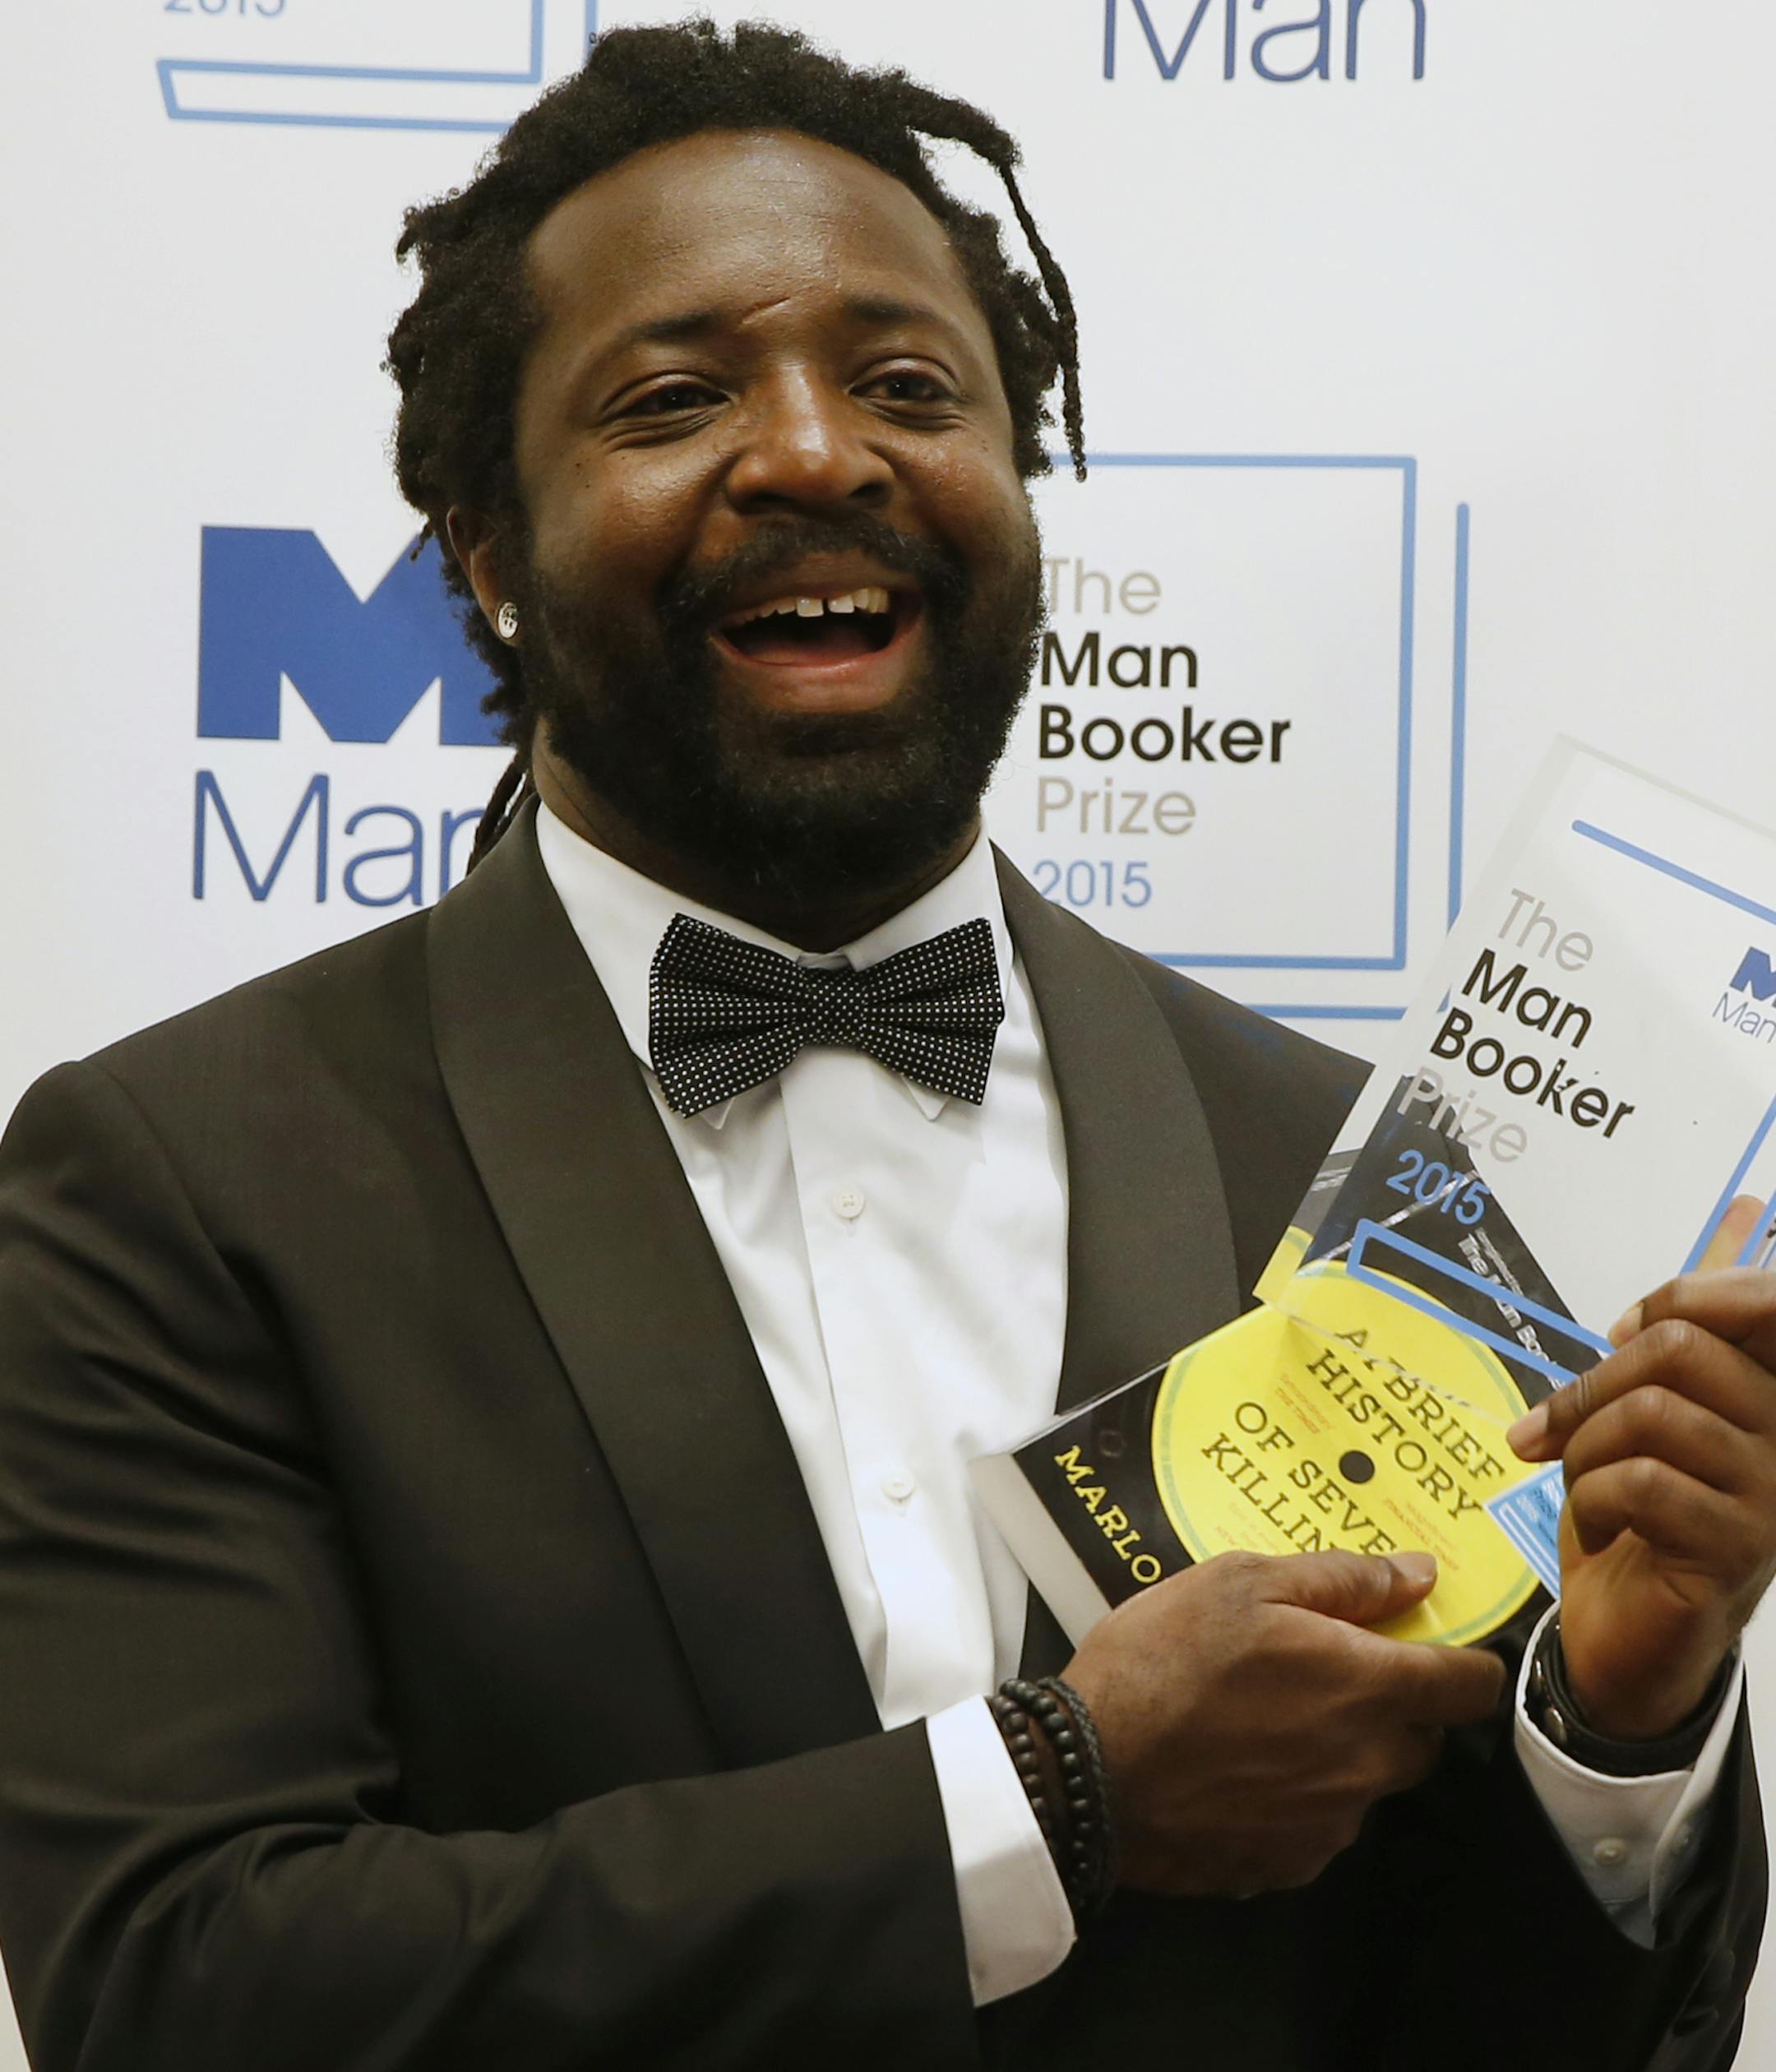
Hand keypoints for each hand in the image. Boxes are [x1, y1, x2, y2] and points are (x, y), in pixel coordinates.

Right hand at [1062, 1548, 1505, 1897]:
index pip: (1473, 1686)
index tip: (1433, 1646)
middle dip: (1391, 1706)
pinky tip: (1239, 1768)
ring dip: (1340, 1752)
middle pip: (1423, 1738)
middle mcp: (1367, 1767)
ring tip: (1263, 1720)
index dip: (1463, 1661)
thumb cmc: (1163, 1661)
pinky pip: (1319, 1824)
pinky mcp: (1288, 1865)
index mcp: (1368, 1689)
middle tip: (1321, 1673)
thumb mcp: (1241, 1583)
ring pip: (1367, 1781)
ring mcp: (1330, 1825)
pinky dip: (1297, 1796)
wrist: (1088, 1771)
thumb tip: (1418, 1575)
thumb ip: (1343, 1579)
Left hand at [1507, 1197, 1775, 1739]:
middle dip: (1593, 1385)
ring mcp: (1772, 1493)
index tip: (1615, 1339)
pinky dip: (1591, 1499)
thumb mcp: (1659, 1402)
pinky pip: (1640, 1482)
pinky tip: (1603, 1528)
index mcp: (1773, 1389)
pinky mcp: (1737, 1548)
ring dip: (1584, 1450)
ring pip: (1650, 1413)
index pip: (1764, 1297)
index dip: (1678, 1296)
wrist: (1626, 1633)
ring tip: (1586, 1488)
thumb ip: (1697, 1321)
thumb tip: (1747, 1210)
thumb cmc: (1639, 1510)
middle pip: (1677, 1346)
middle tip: (1559, 1433)